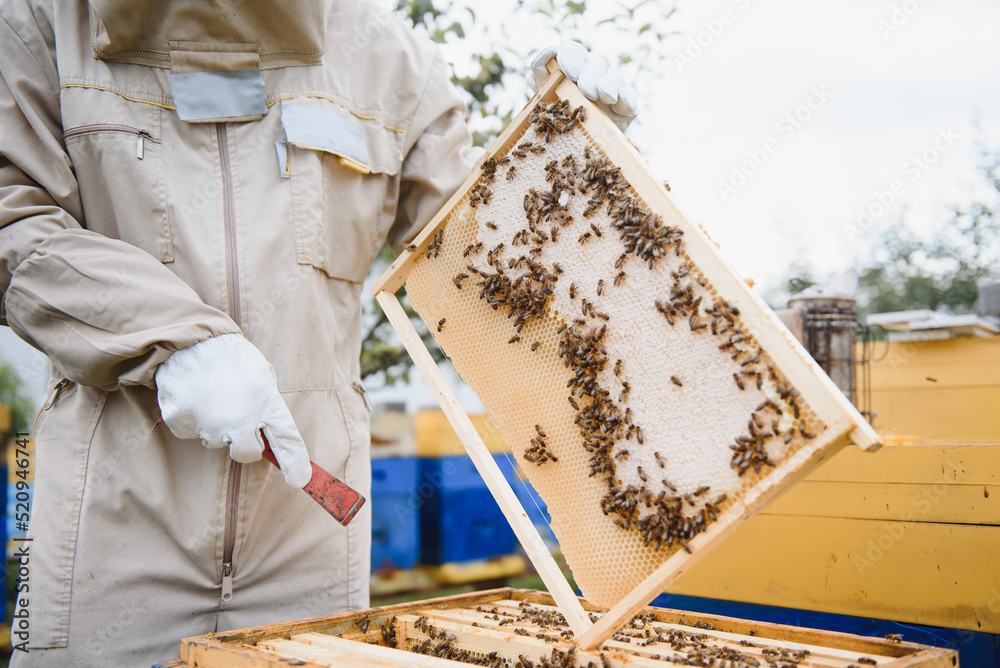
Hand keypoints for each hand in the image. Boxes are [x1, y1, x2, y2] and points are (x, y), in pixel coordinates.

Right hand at [155, 334, 311, 487]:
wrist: (188, 342)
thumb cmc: (229, 357)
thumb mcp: (261, 375)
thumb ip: (267, 405)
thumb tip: (267, 431)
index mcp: (266, 402)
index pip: (287, 440)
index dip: (295, 462)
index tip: (300, 479)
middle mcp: (240, 420)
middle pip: (246, 453)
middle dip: (244, 443)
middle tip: (236, 418)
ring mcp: (210, 425)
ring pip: (215, 441)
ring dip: (216, 426)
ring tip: (212, 395)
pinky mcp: (184, 425)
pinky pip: (192, 432)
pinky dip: (193, 420)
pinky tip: (194, 397)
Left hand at [529, 40, 637, 131]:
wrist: (571, 144)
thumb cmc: (555, 115)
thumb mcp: (543, 95)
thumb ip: (540, 73)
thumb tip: (548, 52)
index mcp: (572, 67)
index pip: (573, 51)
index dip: (571, 57)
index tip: (568, 73)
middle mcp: (593, 73)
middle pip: (595, 63)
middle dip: (590, 75)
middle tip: (586, 91)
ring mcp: (610, 88)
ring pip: (613, 77)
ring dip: (608, 85)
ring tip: (605, 96)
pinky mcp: (624, 105)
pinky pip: (629, 98)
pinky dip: (627, 101)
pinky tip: (624, 107)